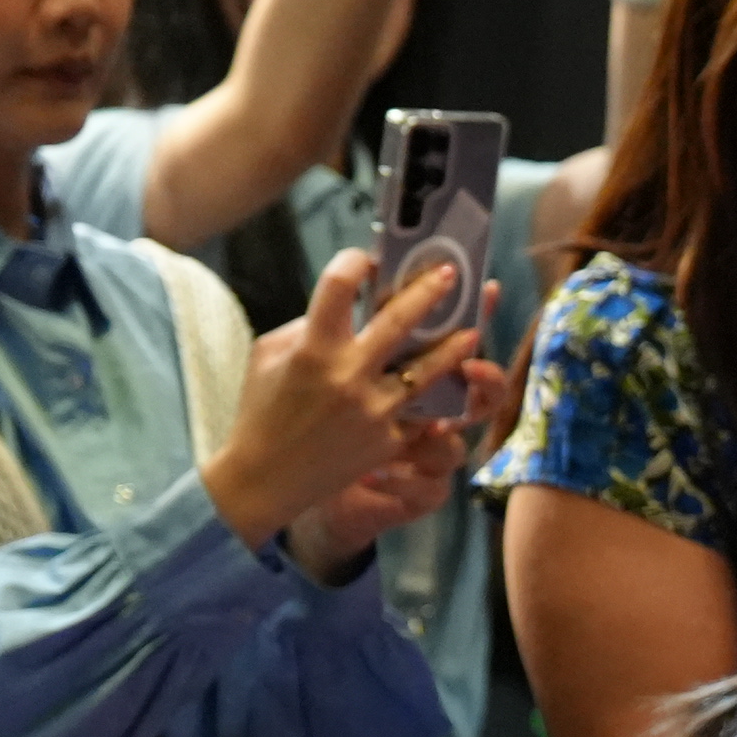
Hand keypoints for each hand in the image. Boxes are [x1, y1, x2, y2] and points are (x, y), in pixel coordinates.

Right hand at [207, 249, 487, 565]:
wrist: (266, 477)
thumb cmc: (263, 410)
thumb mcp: (269, 356)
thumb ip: (307, 326)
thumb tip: (349, 306)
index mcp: (312, 350)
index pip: (337, 288)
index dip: (352, 263)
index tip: (365, 258)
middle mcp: (348, 376)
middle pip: (399, 322)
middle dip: (428, 291)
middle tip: (450, 272)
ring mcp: (375, 409)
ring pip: (429, 369)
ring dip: (455, 345)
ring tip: (473, 329)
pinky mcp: (391, 438)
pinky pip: (424, 409)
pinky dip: (440, 393)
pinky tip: (456, 380)